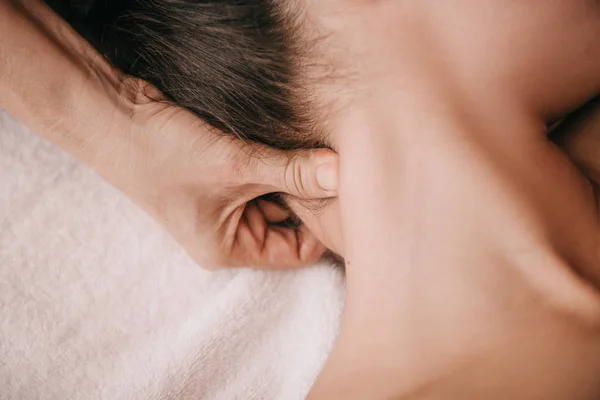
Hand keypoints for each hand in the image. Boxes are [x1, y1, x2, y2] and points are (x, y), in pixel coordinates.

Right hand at [94, 79, 337, 268]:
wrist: (114, 115)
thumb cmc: (163, 154)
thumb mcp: (236, 166)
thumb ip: (292, 172)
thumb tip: (342, 173)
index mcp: (228, 249)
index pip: (296, 251)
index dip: (322, 227)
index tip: (345, 194)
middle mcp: (228, 233)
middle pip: (289, 223)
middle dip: (309, 197)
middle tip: (333, 167)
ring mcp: (225, 204)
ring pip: (278, 196)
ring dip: (293, 175)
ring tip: (306, 150)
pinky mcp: (222, 177)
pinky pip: (263, 176)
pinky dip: (277, 162)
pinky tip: (287, 142)